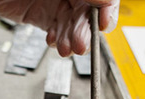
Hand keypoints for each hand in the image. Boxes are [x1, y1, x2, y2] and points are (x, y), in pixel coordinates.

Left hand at [0, 0, 119, 55]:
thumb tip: (104, 0)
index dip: (106, 6)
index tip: (104, 22)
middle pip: (88, 7)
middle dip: (86, 27)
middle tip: (81, 44)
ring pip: (73, 20)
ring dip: (73, 37)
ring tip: (68, 48)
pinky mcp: (38, 13)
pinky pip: (56, 27)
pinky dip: (60, 38)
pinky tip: (58, 44)